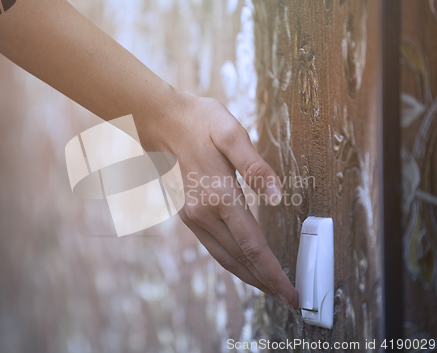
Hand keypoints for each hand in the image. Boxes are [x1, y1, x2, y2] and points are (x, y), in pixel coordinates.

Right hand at [136, 88, 298, 309]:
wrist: (159, 120)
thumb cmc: (198, 121)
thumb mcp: (231, 133)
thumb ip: (256, 167)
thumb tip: (276, 196)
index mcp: (219, 196)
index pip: (253, 246)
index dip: (274, 273)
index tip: (292, 292)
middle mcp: (203, 214)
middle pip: (240, 259)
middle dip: (266, 282)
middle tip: (289, 299)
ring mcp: (192, 216)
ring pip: (224, 257)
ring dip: (249, 276)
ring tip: (270, 288)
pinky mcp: (187, 214)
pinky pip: (214, 246)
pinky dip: (233, 261)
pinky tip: (243, 264)